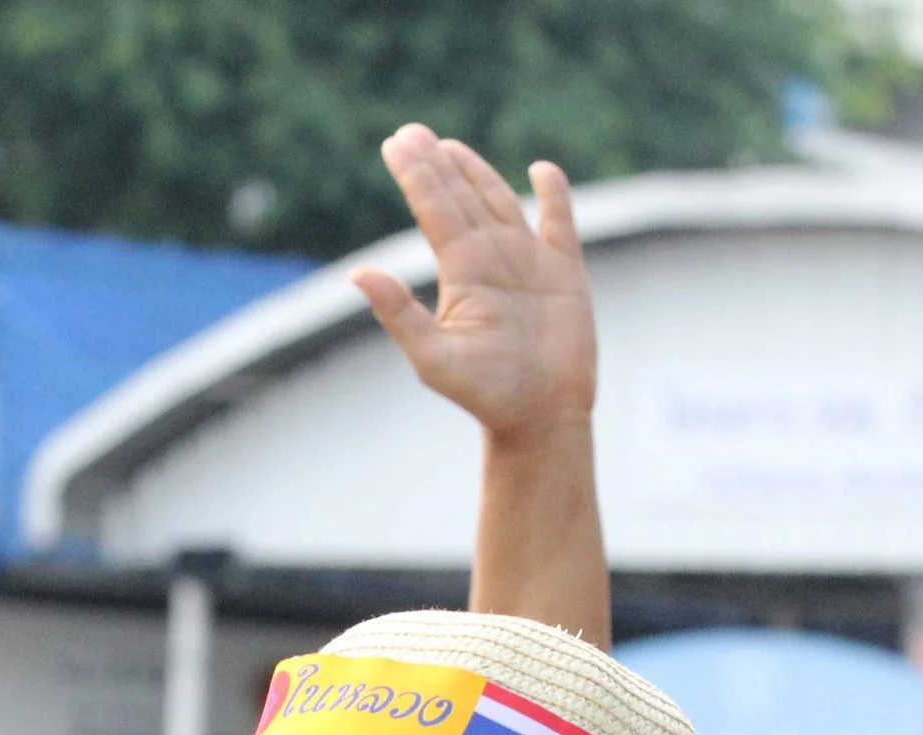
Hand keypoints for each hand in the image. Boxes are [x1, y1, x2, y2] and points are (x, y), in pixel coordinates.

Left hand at [354, 123, 595, 444]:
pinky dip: (554, 195)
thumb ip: (399, 314)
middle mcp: (490, 260)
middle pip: (460, 199)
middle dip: (436, 165)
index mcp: (461, 273)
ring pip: (499, 203)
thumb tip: (357, 273)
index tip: (396, 142)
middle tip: (411, 131)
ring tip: (450, 147)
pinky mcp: (565, 273)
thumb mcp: (434, 356)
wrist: (539, 417)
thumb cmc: (484, 394)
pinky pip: (560, 223)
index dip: (416, 175)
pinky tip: (540, 169)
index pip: (434, 210)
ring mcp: (528, 262)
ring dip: (477, 174)